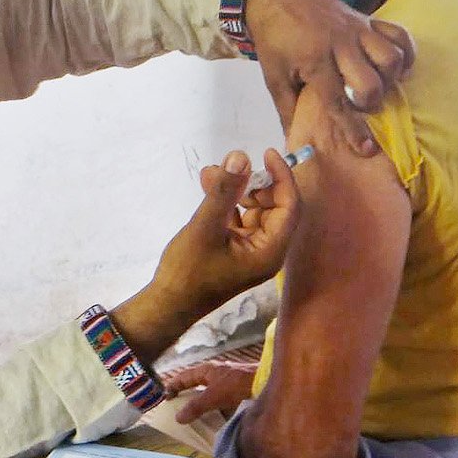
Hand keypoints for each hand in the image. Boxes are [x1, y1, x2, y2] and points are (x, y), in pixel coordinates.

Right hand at [111, 150, 300, 364]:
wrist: (167, 305)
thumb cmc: (188, 270)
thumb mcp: (205, 226)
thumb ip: (224, 191)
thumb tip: (240, 156)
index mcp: (270, 251)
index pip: (290, 206)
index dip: (282, 176)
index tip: (265, 153)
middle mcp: (267, 252)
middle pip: (275, 207)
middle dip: (253, 182)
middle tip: (228, 167)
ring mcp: (252, 253)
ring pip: (255, 211)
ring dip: (237, 191)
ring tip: (210, 175)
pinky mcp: (236, 252)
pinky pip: (241, 220)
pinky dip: (229, 204)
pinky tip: (209, 189)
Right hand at [163, 359, 259, 422]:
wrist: (265, 383)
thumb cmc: (238, 384)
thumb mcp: (212, 397)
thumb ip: (195, 407)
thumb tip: (179, 417)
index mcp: (207, 370)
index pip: (184, 377)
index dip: (173, 386)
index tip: (165, 397)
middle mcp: (216, 374)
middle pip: (196, 386)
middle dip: (187, 398)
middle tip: (179, 411)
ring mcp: (227, 383)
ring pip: (209, 394)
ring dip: (202, 405)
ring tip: (196, 419)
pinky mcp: (237, 392)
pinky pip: (220, 402)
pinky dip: (215, 410)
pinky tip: (215, 420)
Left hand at [243, 0, 413, 154]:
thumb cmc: (273, 38)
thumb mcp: (273, 76)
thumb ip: (287, 109)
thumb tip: (292, 142)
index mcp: (315, 61)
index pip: (338, 101)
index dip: (354, 128)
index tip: (367, 149)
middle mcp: (341, 45)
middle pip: (372, 82)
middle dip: (371, 102)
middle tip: (360, 103)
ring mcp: (357, 29)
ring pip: (391, 57)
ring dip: (390, 78)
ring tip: (377, 84)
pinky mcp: (367, 18)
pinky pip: (399, 33)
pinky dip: (404, 52)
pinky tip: (396, 66)